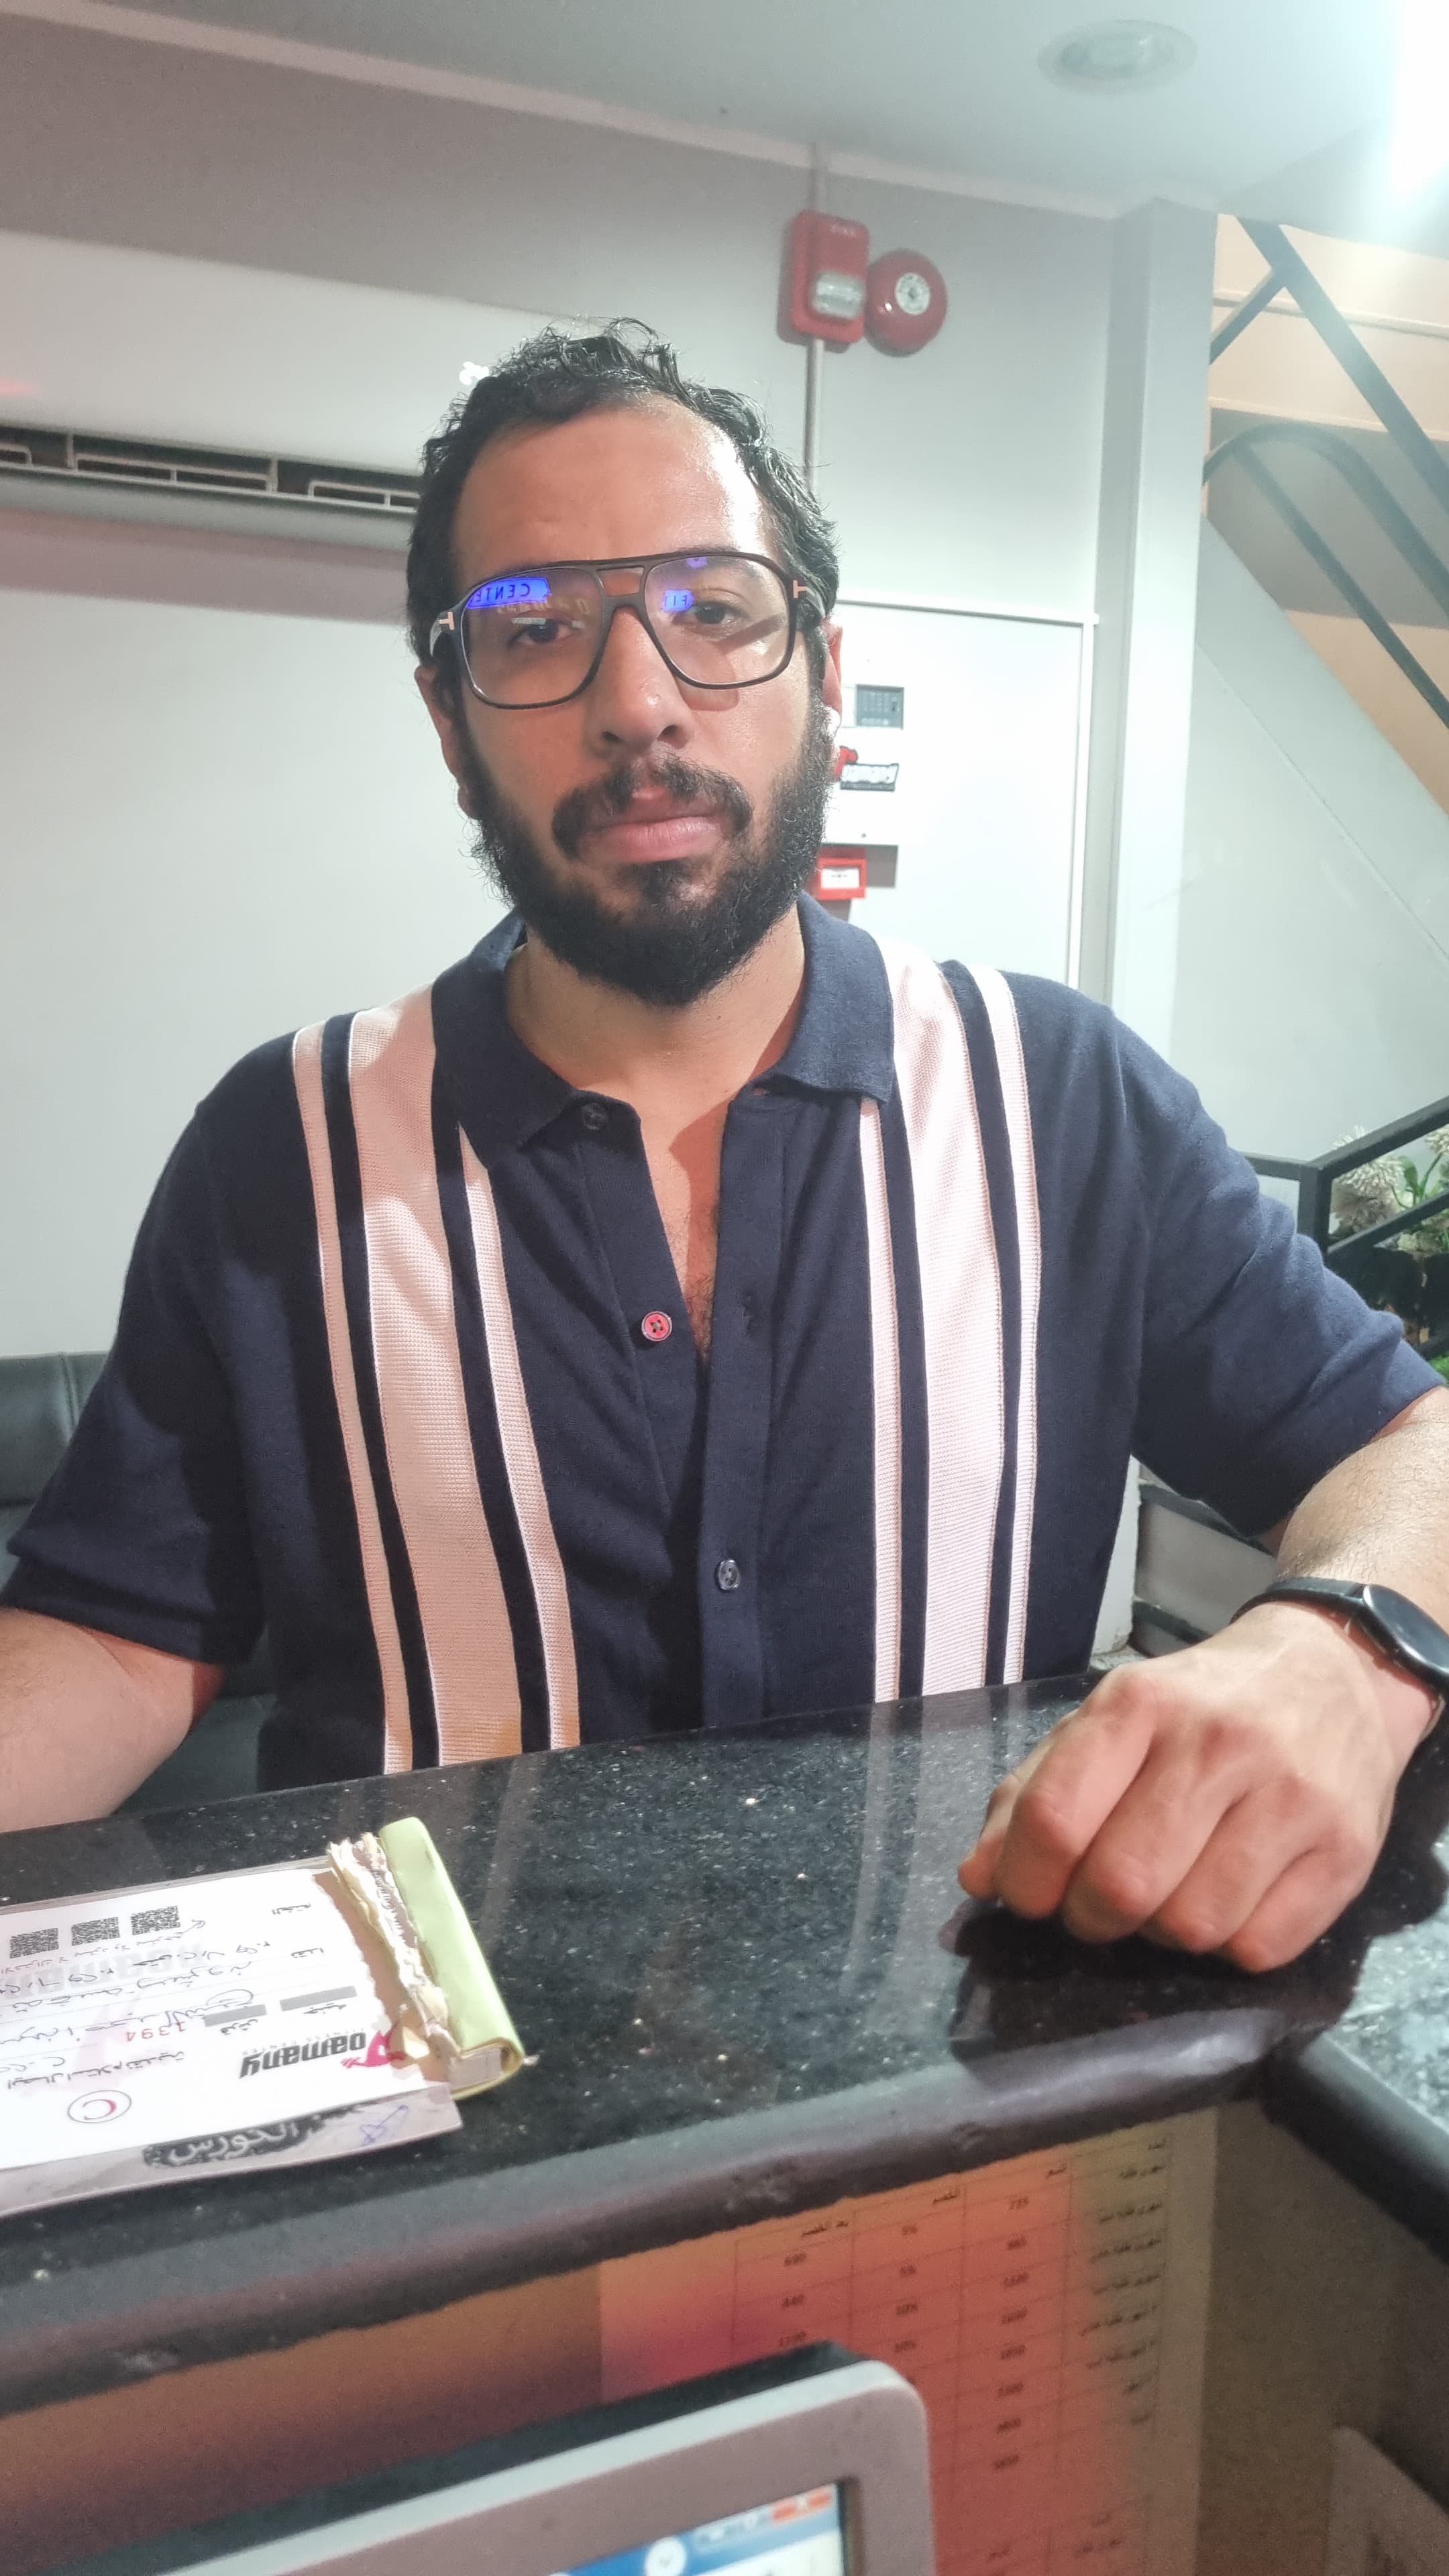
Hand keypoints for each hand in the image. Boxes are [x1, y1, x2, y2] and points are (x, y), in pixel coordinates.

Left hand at [957, 1603, 1437, 1970]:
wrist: (1334, 1670)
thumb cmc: (1201, 1706)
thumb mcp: (1107, 1722)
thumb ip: (1032, 1794)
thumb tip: (978, 1878)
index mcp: (1140, 1704)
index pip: (1054, 1818)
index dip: (1026, 1882)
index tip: (1030, 1896)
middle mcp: (1217, 1744)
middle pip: (1121, 1886)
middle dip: (1092, 1917)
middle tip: (1101, 1904)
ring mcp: (1290, 1798)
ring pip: (1191, 1928)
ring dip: (1163, 1933)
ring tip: (1172, 1892)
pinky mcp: (1346, 1852)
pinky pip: (1259, 1949)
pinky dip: (1231, 1945)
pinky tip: (1231, 1899)